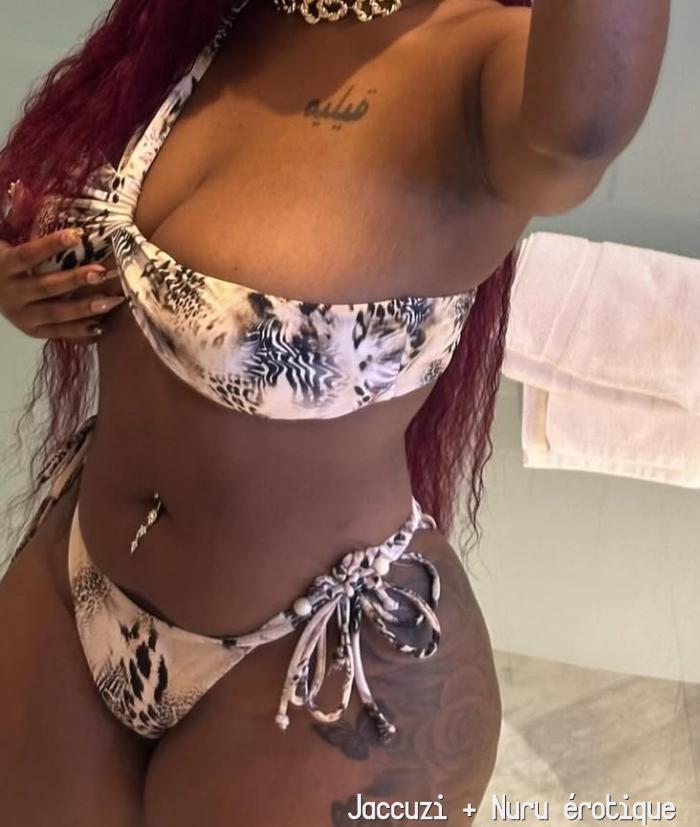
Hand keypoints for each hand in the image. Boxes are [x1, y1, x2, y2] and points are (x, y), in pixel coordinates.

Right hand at [0, 228, 123, 342]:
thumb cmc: (9, 263)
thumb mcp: (10, 247)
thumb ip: (27, 236)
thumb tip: (51, 212)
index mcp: (4, 267)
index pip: (27, 255)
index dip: (51, 245)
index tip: (78, 235)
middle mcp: (11, 294)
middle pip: (46, 287)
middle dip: (76, 280)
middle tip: (102, 272)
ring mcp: (21, 316)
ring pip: (55, 313)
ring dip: (85, 307)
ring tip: (112, 301)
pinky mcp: (32, 331)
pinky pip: (57, 332)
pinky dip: (79, 330)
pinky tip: (101, 326)